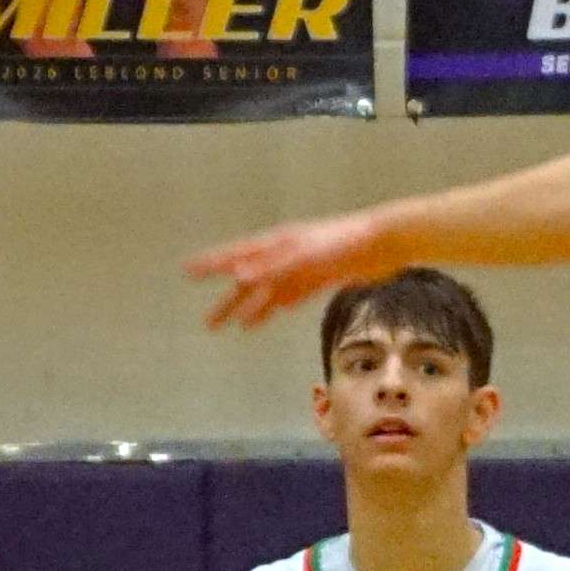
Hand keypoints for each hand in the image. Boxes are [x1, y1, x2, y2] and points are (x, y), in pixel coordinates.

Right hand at [191, 209, 396, 333]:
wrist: (383, 243)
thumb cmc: (345, 243)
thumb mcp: (305, 256)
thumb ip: (273, 267)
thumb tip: (238, 277)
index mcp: (276, 245)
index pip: (235, 256)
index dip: (210, 264)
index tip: (186, 271)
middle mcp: (284, 255)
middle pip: (248, 281)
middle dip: (227, 302)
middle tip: (207, 324)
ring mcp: (301, 268)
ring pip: (267, 292)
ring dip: (248, 310)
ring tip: (231, 328)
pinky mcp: (319, 278)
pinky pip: (289, 296)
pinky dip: (274, 308)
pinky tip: (265, 319)